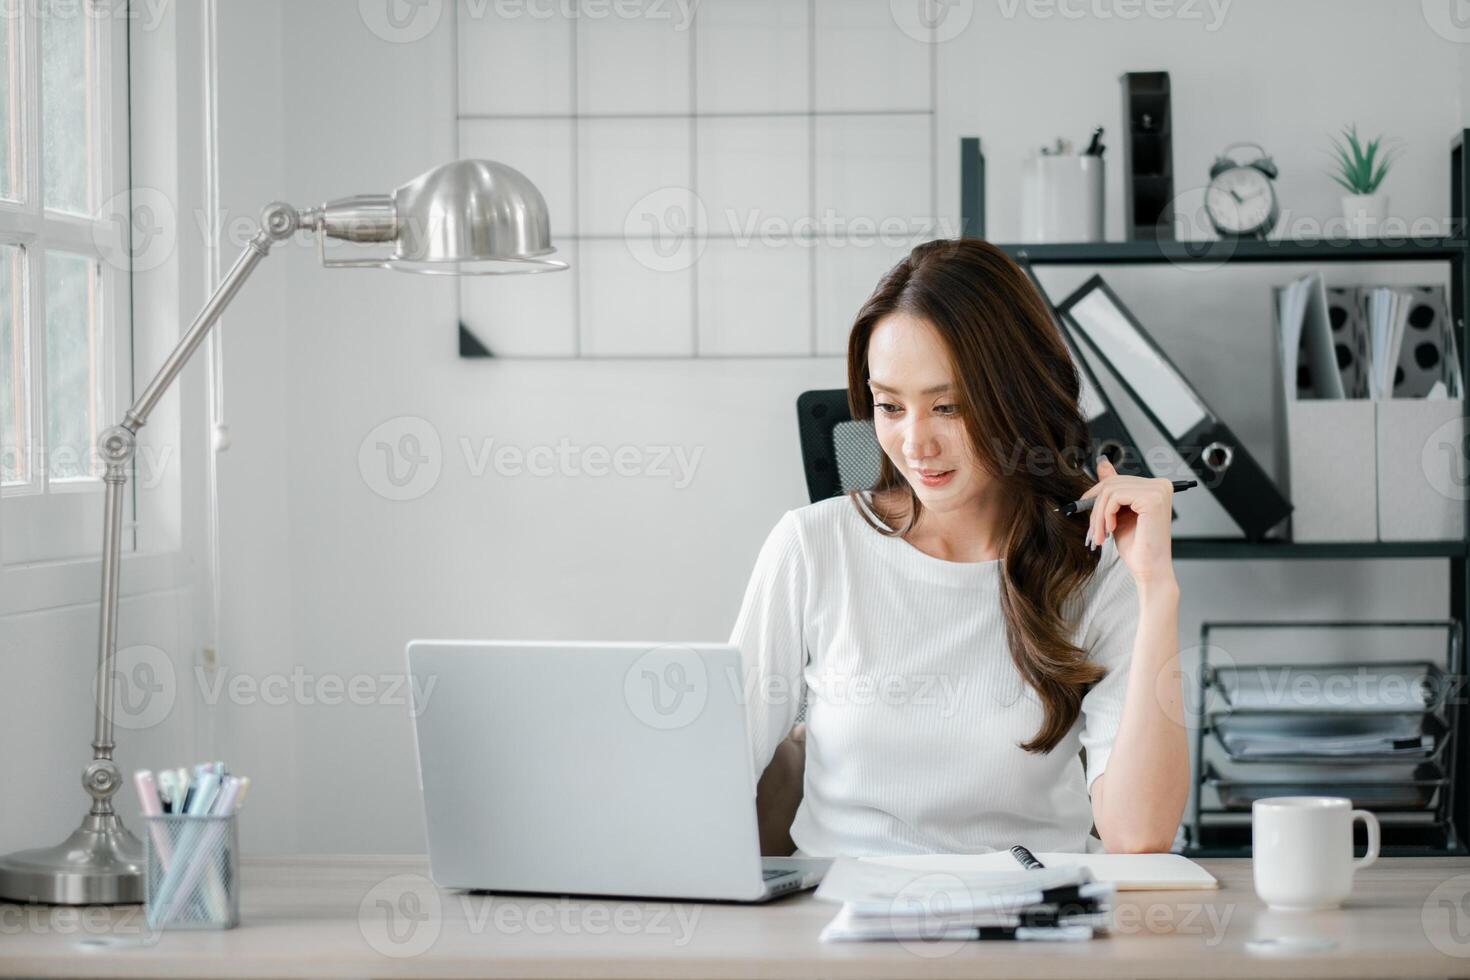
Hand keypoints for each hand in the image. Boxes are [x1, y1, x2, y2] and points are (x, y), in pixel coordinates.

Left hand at [1079, 457, 1175, 587]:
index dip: (1096, 495)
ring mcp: (1158, 490)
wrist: (1148, 570)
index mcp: (1156, 487)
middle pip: (1111, 483)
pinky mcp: (1152, 498)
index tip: (1085, 508)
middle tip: (1093, 530)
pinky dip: (1105, 514)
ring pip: (1110, 490)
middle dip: (1095, 507)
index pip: (1117, 480)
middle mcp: (1160, 485)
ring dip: (1098, 515)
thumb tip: (1102, 462)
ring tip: (1100, 534)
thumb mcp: (1118, 513)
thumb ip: (1113, 488)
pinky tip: (1111, 530)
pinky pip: (1114, 496)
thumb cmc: (1136, 546)